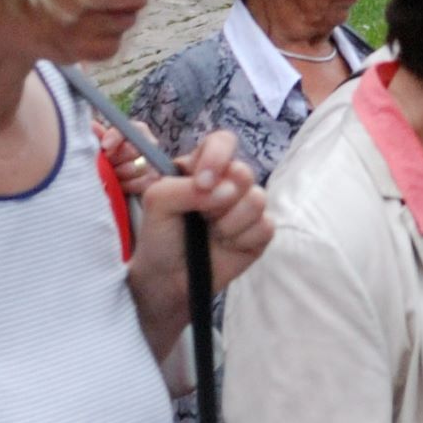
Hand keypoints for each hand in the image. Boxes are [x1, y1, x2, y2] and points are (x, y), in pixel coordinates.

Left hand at [134, 128, 273, 318]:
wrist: (167, 279)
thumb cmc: (159, 236)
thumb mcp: (157, 202)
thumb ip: (184, 186)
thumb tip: (225, 191)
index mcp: (203, 168)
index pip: (223, 142)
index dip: (218, 157)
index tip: (202, 183)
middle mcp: (228, 183)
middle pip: (244, 171)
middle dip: (223, 198)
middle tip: (203, 216)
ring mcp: (246, 207)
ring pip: (258, 199)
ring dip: (230, 222)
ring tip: (212, 234)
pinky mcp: (259, 232)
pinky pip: (265, 226)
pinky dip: (242, 239)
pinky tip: (226, 246)